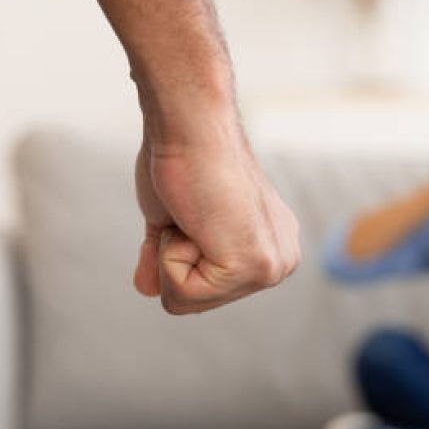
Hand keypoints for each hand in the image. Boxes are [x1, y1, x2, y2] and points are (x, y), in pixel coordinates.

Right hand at [132, 107, 299, 314]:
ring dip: (171, 253)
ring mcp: (272, 267)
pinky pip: (183, 293)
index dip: (176, 251)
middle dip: (174, 256)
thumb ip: (169, 258)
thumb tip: (147, 288)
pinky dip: (171, 254)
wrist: (191, 125)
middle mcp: (280, 262)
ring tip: (193, 212)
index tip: (192, 210)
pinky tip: (194, 217)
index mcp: (270, 250)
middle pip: (195, 302)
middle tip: (190, 210)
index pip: (202, 291)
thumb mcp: (175, 221)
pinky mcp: (254, 267)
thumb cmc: (183, 161)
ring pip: (186, 300)